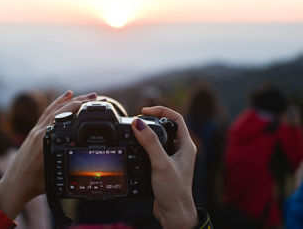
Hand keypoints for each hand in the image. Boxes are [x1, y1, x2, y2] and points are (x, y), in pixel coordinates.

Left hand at [0, 90, 96, 219]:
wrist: (15, 185)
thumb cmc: (34, 183)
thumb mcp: (57, 174)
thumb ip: (71, 164)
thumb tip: (90, 160)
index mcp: (46, 138)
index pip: (66, 116)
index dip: (81, 107)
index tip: (95, 104)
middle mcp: (40, 131)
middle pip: (62, 109)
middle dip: (81, 101)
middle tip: (96, 97)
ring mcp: (36, 130)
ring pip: (54, 109)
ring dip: (70, 100)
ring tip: (86, 95)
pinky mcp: (33, 132)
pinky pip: (46, 113)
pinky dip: (57, 104)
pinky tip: (65, 97)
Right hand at [131, 106, 197, 228]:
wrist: (174, 213)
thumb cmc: (174, 191)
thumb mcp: (160, 163)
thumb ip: (150, 143)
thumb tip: (138, 123)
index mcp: (186, 145)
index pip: (176, 118)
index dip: (160, 110)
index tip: (144, 111)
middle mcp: (181, 150)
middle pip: (167, 126)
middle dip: (152, 120)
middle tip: (138, 119)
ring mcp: (173, 158)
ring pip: (160, 138)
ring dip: (148, 133)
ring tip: (136, 131)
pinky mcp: (165, 166)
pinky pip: (155, 150)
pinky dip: (145, 146)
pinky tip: (137, 149)